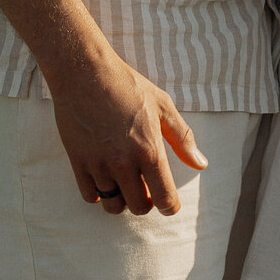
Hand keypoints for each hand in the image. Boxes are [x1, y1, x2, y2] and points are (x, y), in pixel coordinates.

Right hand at [53, 56, 206, 217]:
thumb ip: (183, 138)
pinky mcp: (78, 162)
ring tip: (124, 182)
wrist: (85, 72)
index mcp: (149, 150)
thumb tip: (201, 164)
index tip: (168, 202)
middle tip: (145, 187)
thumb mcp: (162, 106)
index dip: (170, 205)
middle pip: (139, 208)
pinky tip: (105, 178)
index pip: (165, 198)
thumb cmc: (127, 86)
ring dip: (122, 198)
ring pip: (113, 205)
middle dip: (146, 202)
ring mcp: (99, 164)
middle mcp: (124, 163)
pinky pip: (90, 195)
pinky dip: (99, 193)